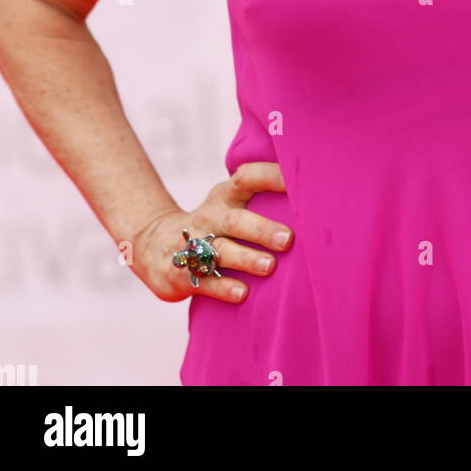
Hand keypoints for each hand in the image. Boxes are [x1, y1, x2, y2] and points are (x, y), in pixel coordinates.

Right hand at [130, 161, 293, 303]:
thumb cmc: (214, 223)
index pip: (247, 178)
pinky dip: (223, 287)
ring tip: (270, 267)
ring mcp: (193, 244)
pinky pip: (204, 281)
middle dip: (262, 229)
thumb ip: (262, 199)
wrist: (154, 245)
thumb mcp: (229, 203)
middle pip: (236, 219)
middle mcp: (210, 216)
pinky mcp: (182, 274)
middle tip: (288, 239)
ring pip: (220, 251)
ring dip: (246, 259)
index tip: (296, 183)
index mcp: (225, 195)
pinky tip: (242, 293)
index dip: (270, 177)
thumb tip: (315, 197)